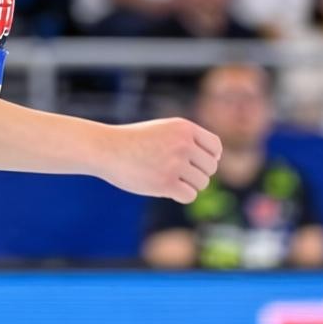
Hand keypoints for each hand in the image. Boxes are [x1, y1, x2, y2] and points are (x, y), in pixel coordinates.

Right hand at [96, 118, 221, 202]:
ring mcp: (175, 163)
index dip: (211, 157)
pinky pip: (189, 196)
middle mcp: (183, 143)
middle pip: (210, 168)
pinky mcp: (165, 182)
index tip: (197, 163)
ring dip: (188, 185)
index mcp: (184, 128)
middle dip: (197, 173)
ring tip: (168, 179)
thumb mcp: (163, 130)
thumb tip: (215, 160)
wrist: (106, 148)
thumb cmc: (134, 140)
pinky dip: (180, 195)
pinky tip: (165, 188)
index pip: (215, 147)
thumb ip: (188, 140)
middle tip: (177, 173)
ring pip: (201, 183)